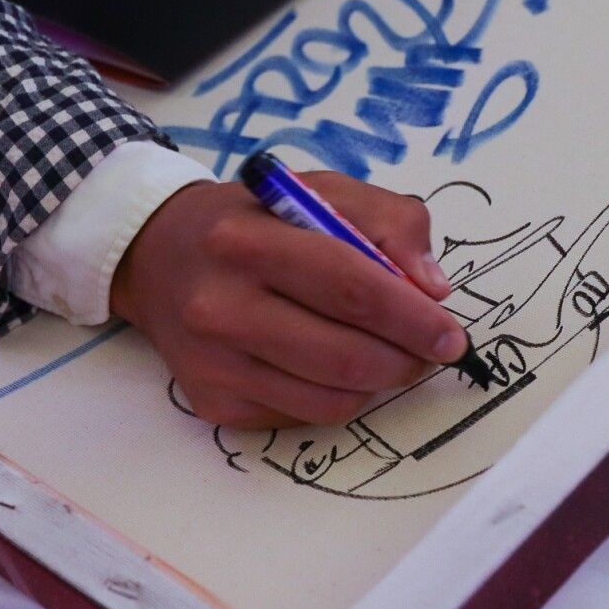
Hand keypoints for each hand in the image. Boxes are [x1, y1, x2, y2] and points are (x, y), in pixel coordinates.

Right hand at [110, 171, 467, 427]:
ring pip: (330, 399)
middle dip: (406, 360)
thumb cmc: (253, 222)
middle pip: (344, 356)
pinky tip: (332, 367)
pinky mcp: (211, 401)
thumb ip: (389, 221)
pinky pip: (302, 416)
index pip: (350, 287)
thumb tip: (432, 289)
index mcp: (245, 240)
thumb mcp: (317, 192)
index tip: (450, 334)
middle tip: (429, 351)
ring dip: (378, 383)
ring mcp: (212, 362)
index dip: (412, 317)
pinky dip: (336, 397)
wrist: (157, 257)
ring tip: (386, 356)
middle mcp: (218, 306)